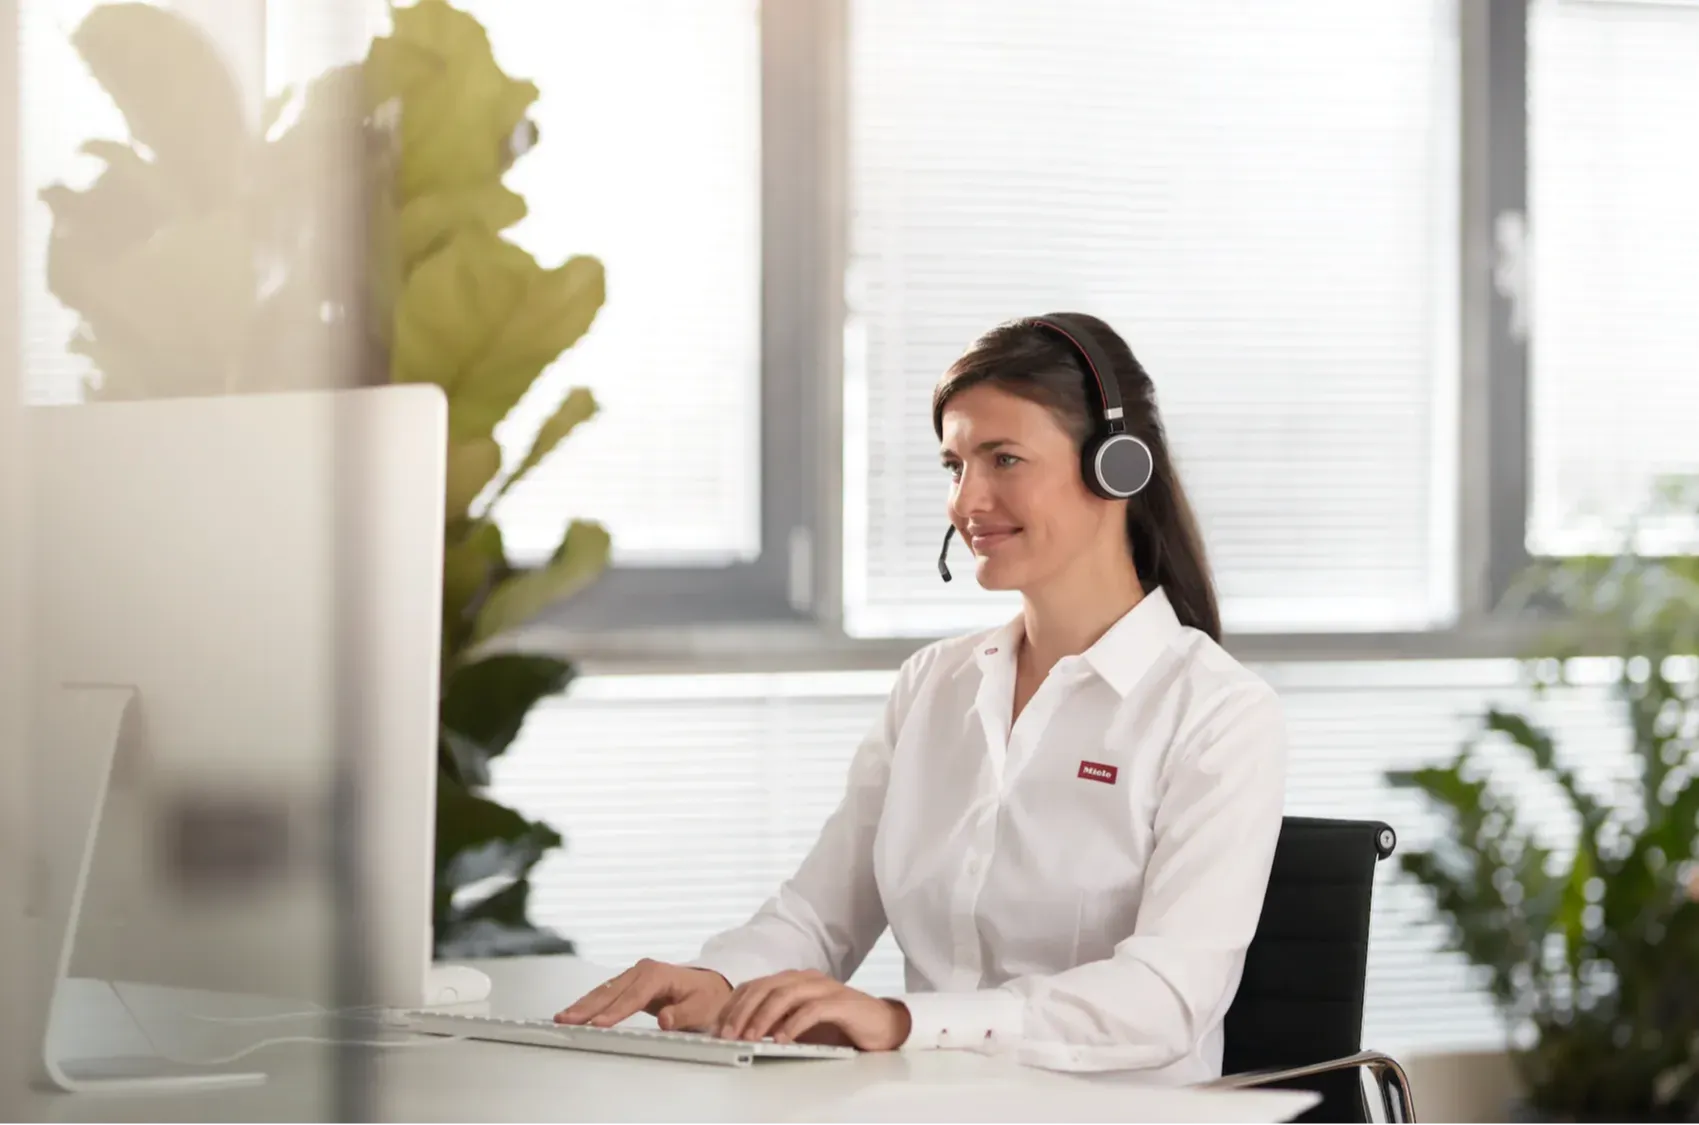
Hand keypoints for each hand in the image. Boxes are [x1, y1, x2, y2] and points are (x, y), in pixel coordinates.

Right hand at [554, 959, 732, 1030]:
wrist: (711, 987)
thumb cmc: (707, 998)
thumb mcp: (702, 1009)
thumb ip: (682, 1015)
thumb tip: (664, 1019)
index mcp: (659, 974)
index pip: (633, 996)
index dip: (615, 1012)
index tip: (598, 1025)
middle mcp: (643, 970)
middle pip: (611, 991)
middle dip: (587, 1007)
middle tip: (566, 1020)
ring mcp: (634, 975)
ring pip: (604, 991)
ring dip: (583, 1005)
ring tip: (562, 1017)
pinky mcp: (629, 984)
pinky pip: (606, 994)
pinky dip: (589, 1003)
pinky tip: (575, 1012)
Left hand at [715, 969, 911, 1051]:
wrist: (883, 1024)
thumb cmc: (839, 1025)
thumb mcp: (799, 1023)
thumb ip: (775, 1022)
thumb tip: (741, 1034)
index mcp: (793, 980)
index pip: (754, 986)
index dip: (733, 1005)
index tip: (717, 1027)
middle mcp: (806, 978)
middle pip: (765, 987)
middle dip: (742, 1011)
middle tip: (727, 1034)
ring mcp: (824, 988)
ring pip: (784, 995)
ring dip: (762, 1017)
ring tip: (749, 1037)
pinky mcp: (841, 1003)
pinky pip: (811, 1010)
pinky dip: (792, 1024)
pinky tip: (781, 1039)